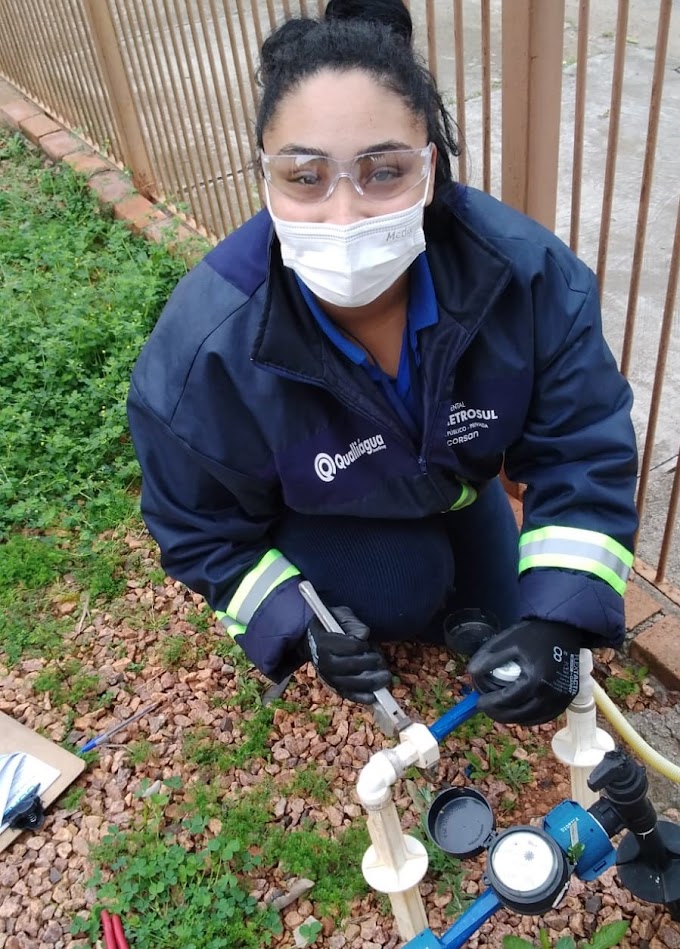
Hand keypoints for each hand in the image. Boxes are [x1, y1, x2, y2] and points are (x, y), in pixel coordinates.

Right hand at [305, 606, 391, 703]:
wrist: (313, 642)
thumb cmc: (329, 627)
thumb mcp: (339, 615)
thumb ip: (352, 622)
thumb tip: (363, 635)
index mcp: (325, 643)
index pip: (350, 647)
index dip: (361, 646)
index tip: (365, 643)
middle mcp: (325, 663)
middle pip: (351, 667)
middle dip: (369, 662)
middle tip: (379, 658)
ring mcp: (329, 677)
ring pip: (352, 684)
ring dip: (371, 681)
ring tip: (385, 676)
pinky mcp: (335, 687)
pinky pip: (349, 695)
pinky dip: (362, 697)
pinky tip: (374, 696)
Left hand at [466, 620, 582, 724]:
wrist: (565, 630)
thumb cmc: (535, 634)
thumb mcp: (508, 641)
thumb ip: (490, 657)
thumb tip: (472, 672)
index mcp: (535, 680)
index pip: (508, 700)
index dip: (491, 704)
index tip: (479, 702)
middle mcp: (550, 694)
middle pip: (520, 714)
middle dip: (500, 715)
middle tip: (487, 709)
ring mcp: (561, 699)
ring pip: (533, 719)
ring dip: (514, 718)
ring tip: (500, 711)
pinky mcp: (567, 699)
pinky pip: (546, 716)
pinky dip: (530, 718)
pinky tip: (519, 712)